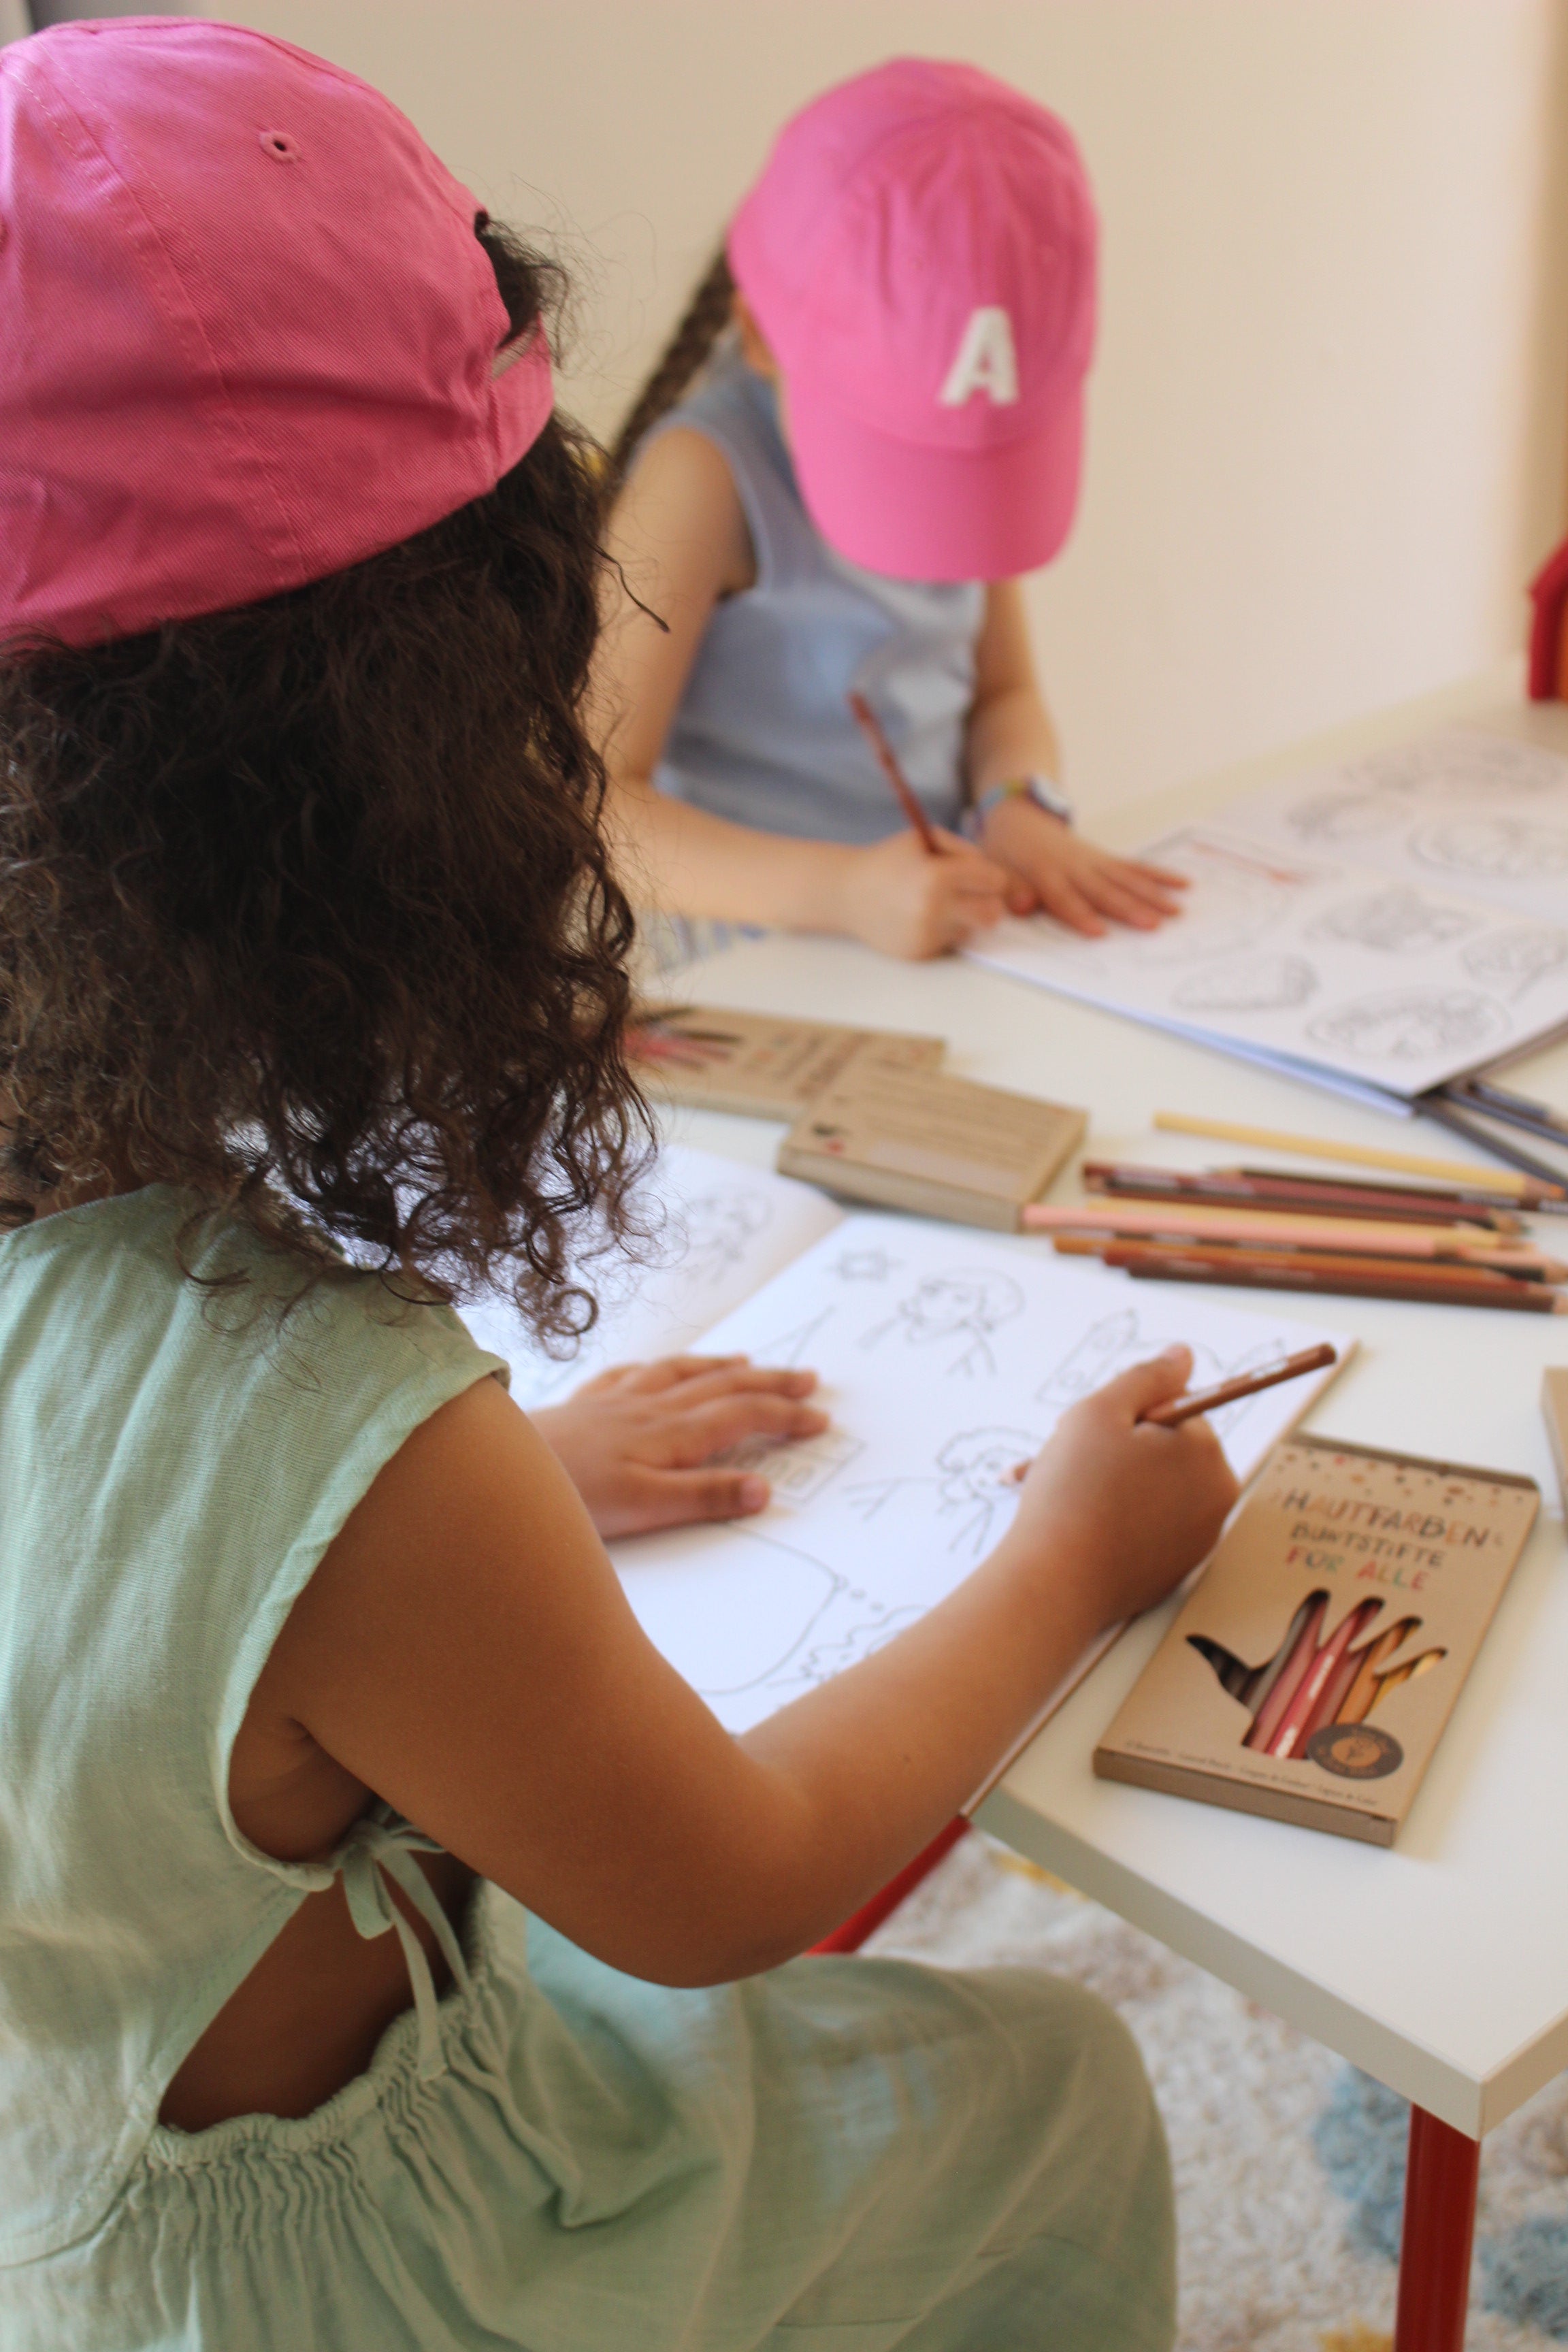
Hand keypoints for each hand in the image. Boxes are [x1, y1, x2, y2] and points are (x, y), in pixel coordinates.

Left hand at [531, 1354, 828, 1538]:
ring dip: (718, 1366)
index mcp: (671, 1434)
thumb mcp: (646, 1508)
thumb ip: (705, 1496)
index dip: (783, 1415)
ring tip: (747, 1361)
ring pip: (679, 1373)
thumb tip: (764, 1490)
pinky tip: (656, 1368)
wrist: (499, 1470)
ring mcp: (614, 1401)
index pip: (742, 1417)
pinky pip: (628, 1374)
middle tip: (808, 1378)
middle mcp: (648, 1407)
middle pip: (720, 1386)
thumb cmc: (571, 1496)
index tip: (820, 1416)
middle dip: (768, 1381)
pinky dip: (655, 1367)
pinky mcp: (582, 1404)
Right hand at [834, 827, 1023, 959]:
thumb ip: (964, 850)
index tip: (982, 877)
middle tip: (976, 896)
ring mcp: (926, 934)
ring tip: (940, 905)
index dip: (991, 877)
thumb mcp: (925, 839)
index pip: (994, 882)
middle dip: (989, 903)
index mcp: (937, 876)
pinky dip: (943, 931)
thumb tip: (996, 876)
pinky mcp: (919, 952)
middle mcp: (933, 909)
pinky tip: (921, 918)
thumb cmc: (889, 861)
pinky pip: (949, 943)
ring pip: (971, 931)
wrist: (847, 894)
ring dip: (964, 919)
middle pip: (992, 915)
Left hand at [979, 795, 1187, 936]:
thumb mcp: (997, 870)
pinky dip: (1158, 875)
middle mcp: (1074, 865)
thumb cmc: (1005, 853)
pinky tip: (1182, 883)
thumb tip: (1021, 907)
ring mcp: (1093, 860)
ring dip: (1152, 894)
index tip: (1100, 932)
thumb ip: (1011, 889)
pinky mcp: (1105, 858)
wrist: (1019, 819)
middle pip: (1104, 889)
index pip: (1064, 897)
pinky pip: (1134, 866)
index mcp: (1044, 872)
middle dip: (1129, 908)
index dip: (1080, 915)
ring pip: (1126, 877)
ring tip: (1176, 911)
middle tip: (1153, 925)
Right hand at [1001, 1347, 1238, 1629]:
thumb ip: (1147, 1377)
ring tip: (1062, 1490)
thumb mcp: (1101, 1411)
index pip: (1175, 1411)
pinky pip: (1144, 1527)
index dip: (1128, 1416)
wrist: (1055, 1583)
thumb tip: (1183, 1356)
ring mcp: (1194, 1542)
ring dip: (1110, 1481)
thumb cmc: (1075, 1493)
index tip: (1096, 1433)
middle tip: (1073, 1460)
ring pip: (1151, 1488)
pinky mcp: (1168, 1572)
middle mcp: (1214, 1501)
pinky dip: (1114, 1518)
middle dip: (1120, 1449)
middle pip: (1166, 1451)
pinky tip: (1075, 1521)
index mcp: (1207, 1458)